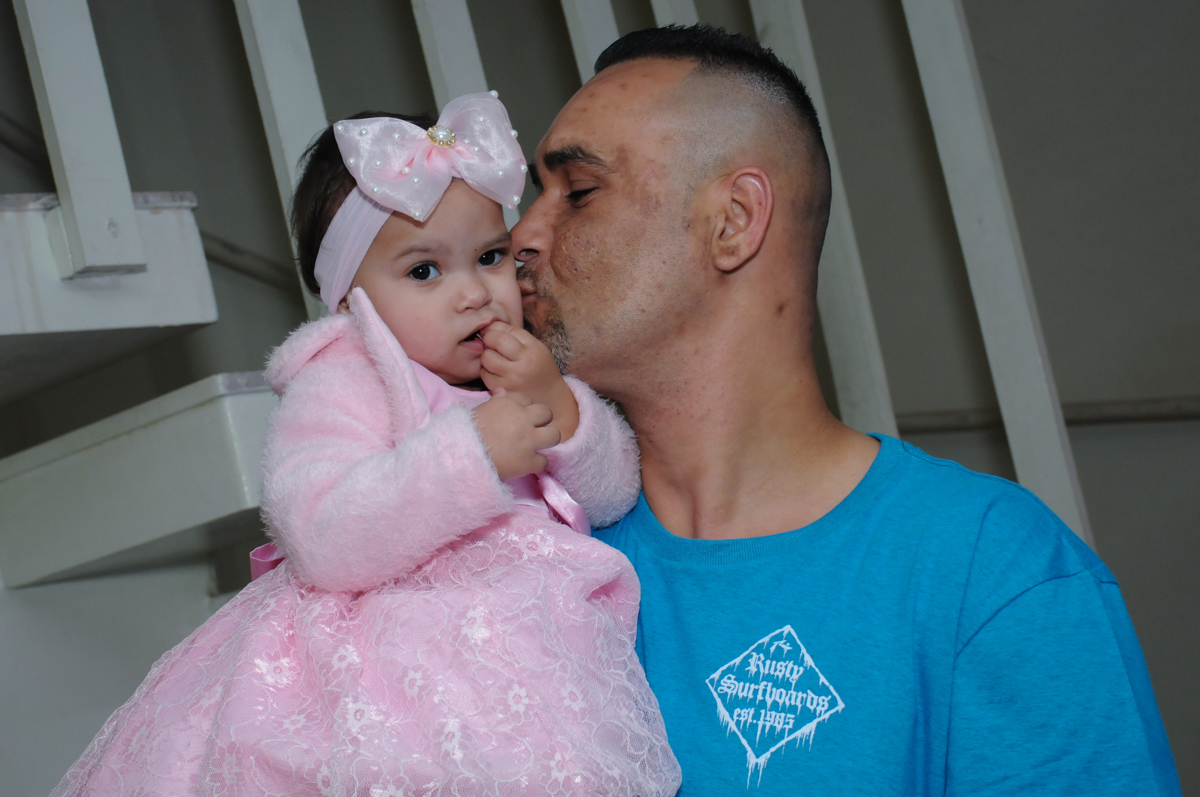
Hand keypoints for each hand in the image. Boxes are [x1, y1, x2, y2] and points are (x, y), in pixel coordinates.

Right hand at [472, 391, 560, 480]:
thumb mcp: (478, 411)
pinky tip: (527, 464)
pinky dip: (536, 464)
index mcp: (509, 405)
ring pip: (554, 435)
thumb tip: (502, 392)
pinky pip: (544, 461)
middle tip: (533, 430)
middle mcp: (522, 419)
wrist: (462, 456)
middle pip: (547, 413)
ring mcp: (528, 441)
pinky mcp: (528, 462)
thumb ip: (495, 402)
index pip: (528, 399)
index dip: (524, 409)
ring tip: (537, 445)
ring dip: (547, 440)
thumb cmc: (466, 433)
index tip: (518, 417)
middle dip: (541, 421)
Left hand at [480, 321, 578, 440]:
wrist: (550, 398)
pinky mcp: (504, 391)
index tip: (494, 333)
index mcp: (533, 349)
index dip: (494, 329)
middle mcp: (523, 364)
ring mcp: (512, 379)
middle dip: (488, 339)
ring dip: (487, 356)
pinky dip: (487, 371)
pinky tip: (496, 372)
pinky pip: (485, 375)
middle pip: (494, 341)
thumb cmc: (540, 368)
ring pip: (486, 358)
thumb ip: (515, 334)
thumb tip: (489, 325)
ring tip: (495, 359)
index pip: (506, 331)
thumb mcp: (536, 347)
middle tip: (491, 344)